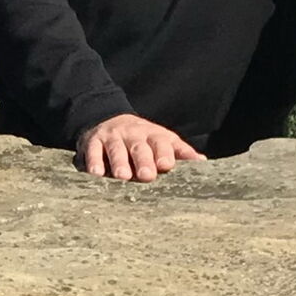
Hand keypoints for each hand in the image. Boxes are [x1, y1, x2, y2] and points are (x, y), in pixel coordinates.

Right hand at [77, 114, 203, 181]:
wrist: (109, 119)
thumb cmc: (143, 139)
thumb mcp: (163, 140)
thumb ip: (180, 151)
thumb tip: (202, 162)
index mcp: (153, 134)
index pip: (161, 142)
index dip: (164, 152)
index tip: (166, 165)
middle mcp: (133, 134)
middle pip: (139, 146)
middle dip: (143, 160)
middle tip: (147, 176)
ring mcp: (112, 136)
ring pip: (116, 148)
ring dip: (119, 162)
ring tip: (122, 176)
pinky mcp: (93, 140)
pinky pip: (93, 150)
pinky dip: (94, 161)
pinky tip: (96, 173)